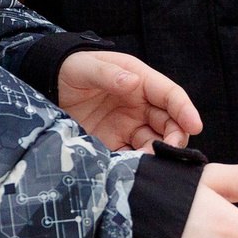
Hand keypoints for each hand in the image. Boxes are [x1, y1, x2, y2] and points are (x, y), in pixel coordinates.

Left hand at [58, 50, 201, 150]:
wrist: (44, 87)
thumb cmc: (67, 69)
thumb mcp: (84, 67)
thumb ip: (107, 74)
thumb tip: (132, 82)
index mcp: (139, 80)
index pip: (170, 95)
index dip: (184, 109)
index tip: (194, 125)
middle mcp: (139, 104)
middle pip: (169, 123)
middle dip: (175, 137)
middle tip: (169, 151)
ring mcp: (128, 126)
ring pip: (155, 142)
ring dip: (157, 154)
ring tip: (147, 163)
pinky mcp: (115, 143)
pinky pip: (133, 156)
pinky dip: (138, 164)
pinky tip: (134, 169)